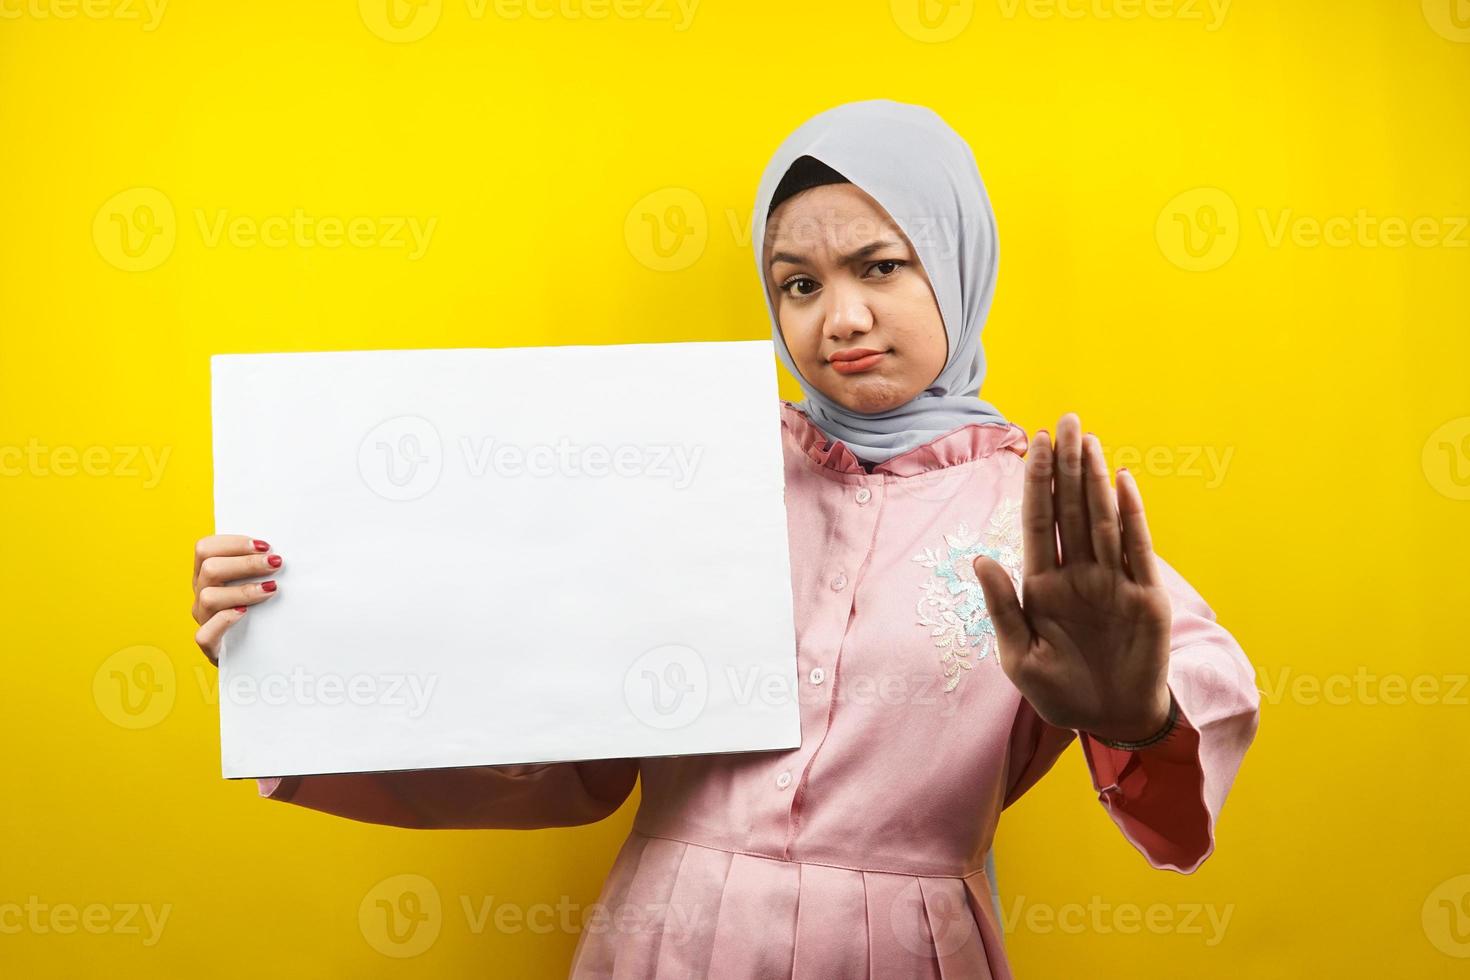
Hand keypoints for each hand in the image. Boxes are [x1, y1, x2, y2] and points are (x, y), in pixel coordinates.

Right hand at [192, 534, 281, 664]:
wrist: (254, 649)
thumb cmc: (260, 608)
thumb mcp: (256, 581)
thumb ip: (259, 565)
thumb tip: (279, 552)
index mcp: (206, 573)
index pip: (205, 548)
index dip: (234, 543)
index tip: (265, 546)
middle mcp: (201, 593)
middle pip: (209, 568)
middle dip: (246, 563)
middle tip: (276, 563)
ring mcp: (203, 618)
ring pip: (209, 597)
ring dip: (243, 590)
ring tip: (271, 588)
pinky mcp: (209, 644)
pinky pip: (205, 633)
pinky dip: (225, 620)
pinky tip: (245, 613)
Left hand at [973, 413, 1171, 743]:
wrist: (1110, 720)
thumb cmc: (1060, 692)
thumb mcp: (1019, 657)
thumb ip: (1002, 607)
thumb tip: (980, 559)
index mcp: (1042, 585)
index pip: (1038, 521)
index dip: (1037, 482)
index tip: (1034, 442)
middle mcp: (1078, 575)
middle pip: (1071, 509)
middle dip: (1067, 466)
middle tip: (1064, 421)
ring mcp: (1112, 582)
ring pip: (1103, 520)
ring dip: (1096, 481)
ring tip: (1088, 441)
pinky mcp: (1145, 597)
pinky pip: (1137, 549)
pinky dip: (1132, 516)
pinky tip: (1123, 482)